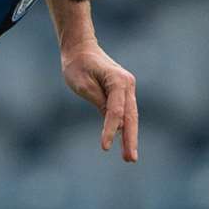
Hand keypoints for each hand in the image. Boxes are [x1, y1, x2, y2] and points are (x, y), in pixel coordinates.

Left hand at [61, 43, 138, 161]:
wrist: (80, 48)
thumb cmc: (78, 65)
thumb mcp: (83, 85)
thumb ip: (99, 102)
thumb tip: (114, 122)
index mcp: (119, 80)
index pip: (116, 110)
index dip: (111, 130)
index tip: (105, 147)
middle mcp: (127, 84)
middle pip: (130, 117)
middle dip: (130, 139)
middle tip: (130, 159)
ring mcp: (127, 89)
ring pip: (130, 117)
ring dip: (130, 137)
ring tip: (129, 157)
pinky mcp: (122, 93)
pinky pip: (125, 114)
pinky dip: (126, 128)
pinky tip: (126, 144)